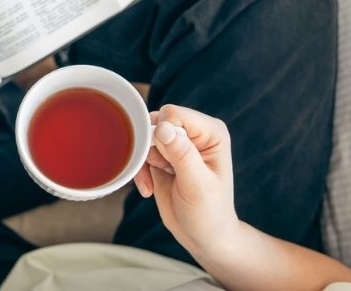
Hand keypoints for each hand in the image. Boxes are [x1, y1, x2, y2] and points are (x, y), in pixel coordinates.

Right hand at [133, 104, 239, 257]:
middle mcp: (195, 133)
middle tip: (162, 172)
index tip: (167, 163)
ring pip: (144, 137)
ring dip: (143, 161)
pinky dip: (139, 170)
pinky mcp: (163, 157)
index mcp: (211, 132)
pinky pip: (140, 152)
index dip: (163, 135)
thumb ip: (181, 154)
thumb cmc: (209, 213)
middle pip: (156, 122)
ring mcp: (178, 144)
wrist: (203, 236)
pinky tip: (149, 189)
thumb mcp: (197, 185)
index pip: (174, 115)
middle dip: (151, 148)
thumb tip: (162, 128)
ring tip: (153, 184)